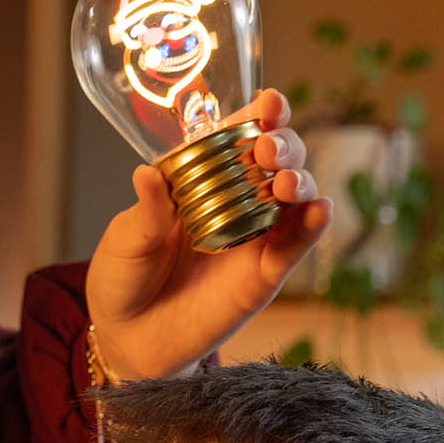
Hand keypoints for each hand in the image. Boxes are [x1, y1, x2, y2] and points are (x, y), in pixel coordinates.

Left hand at [86, 88, 331, 383]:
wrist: (128, 338)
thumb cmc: (124, 279)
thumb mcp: (126, 240)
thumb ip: (145, 210)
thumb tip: (146, 173)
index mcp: (204, 177)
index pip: (241, 134)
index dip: (261, 113)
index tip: (267, 103)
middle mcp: (238, 200)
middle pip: (279, 158)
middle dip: (283, 144)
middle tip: (267, 150)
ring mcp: (255, 236)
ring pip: (296, 196)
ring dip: (301, 180)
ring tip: (286, 183)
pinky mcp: (264, 274)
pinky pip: (296, 246)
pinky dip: (313, 226)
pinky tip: (319, 210)